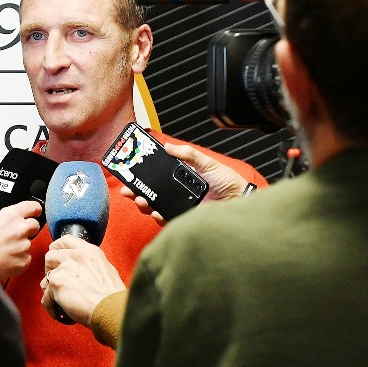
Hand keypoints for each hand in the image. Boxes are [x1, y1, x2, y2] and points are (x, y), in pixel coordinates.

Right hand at [0, 201, 42, 281]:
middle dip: (28, 230)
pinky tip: (7, 259)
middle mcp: (20, 228)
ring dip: (21, 246)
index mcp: (11, 215)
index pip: (33, 207)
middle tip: (15, 236)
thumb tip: (16, 216)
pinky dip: (19, 259)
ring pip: (29, 243)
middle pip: (35, 225)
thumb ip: (7, 216)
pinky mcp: (25, 260)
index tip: (36, 213)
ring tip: (5, 250)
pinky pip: (26, 258)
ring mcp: (24, 245)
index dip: (35, 210)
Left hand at [40, 235, 125, 326]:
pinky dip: (51, 306)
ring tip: (58, 299)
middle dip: (50, 269)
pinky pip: (45, 297)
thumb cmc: (111, 296)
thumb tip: (75, 270)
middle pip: (50, 256)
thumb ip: (88, 264)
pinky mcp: (57, 283)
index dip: (57, 249)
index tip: (56, 258)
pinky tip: (60, 312)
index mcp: (89, 251)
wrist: (111, 310)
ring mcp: (65, 268)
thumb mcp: (105, 269)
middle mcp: (76, 256)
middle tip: (57, 281)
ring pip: (45, 277)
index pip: (65, 240)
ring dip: (49, 289)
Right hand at [119, 143, 252, 223]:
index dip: (142, 176)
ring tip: (140, 199)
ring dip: (144, 203)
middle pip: (151, 193)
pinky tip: (155, 211)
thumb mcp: (207, 163)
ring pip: (155, 207)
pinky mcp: (184, 219)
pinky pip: (167, 220)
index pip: (157, 178)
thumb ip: (189, 154)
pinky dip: (159, 216)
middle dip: (136, 192)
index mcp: (180, 180)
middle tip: (128, 189)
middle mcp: (177, 194)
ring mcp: (180, 207)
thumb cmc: (228, 182)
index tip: (130, 171)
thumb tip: (169, 146)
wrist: (239, 199)